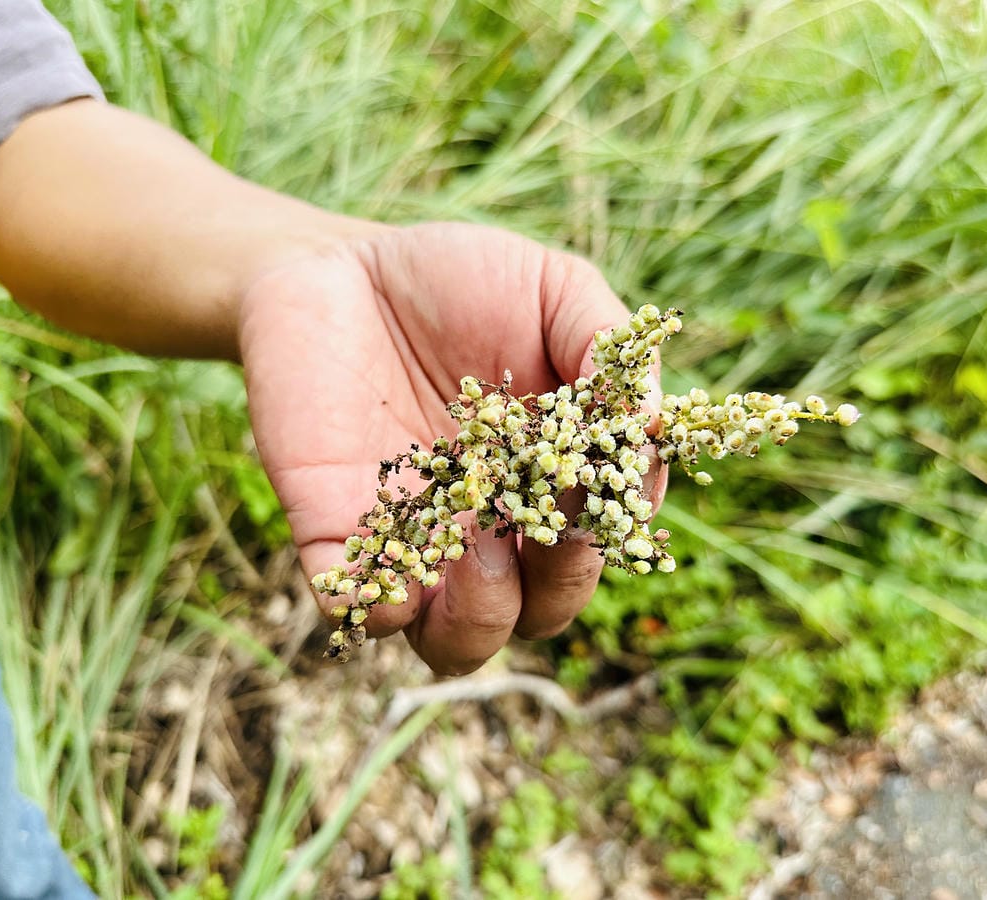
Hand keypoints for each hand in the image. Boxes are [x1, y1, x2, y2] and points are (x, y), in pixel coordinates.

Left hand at [239, 222, 665, 674]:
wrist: (338, 266)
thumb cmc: (459, 278)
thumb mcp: (554, 289)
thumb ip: (606, 343)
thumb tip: (648, 424)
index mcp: (550, 481)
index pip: (598, 544)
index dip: (615, 536)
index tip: (611, 497)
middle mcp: (490, 526)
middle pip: (538, 609)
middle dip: (558, 590)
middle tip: (555, 537)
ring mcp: (414, 539)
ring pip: (453, 641)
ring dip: (480, 622)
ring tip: (480, 557)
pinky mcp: (339, 536)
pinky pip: (359, 608)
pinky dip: (381, 610)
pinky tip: (396, 575)